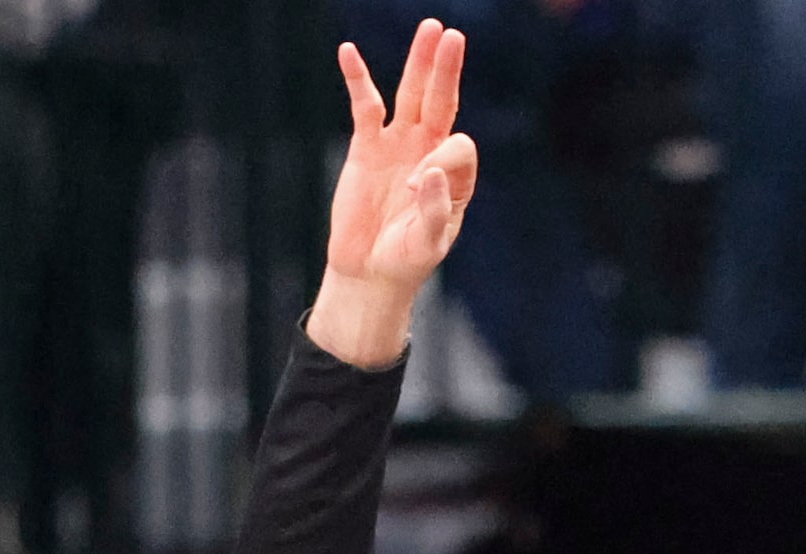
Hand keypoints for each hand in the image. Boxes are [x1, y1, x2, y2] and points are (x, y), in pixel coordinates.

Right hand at [309, 20, 478, 366]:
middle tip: (452, 35)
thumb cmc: (406, 260)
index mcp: (455, 177)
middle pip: (441, 102)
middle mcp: (430, 154)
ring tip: (430, 29)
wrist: (369, 271)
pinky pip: (364, 106)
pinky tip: (348, 52)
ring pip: (411, 96)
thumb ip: (433, 209)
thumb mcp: (427, 242)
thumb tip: (428, 172)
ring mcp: (399, 146)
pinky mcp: (366, 146)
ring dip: (419, 64)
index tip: (415, 187)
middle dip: (446, 71)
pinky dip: (357, 80)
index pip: (458, 146)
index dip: (441, 159)